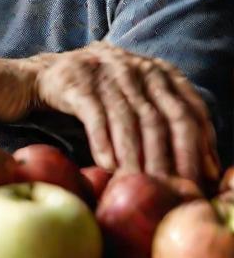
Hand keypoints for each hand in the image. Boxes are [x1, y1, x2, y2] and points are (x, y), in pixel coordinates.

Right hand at [34, 41, 219, 183]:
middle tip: (173, 189)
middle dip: (171, 157)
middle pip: (162, 117)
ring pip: (130, 121)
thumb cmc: (103, 92)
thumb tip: (209, 166)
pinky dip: (103, 143)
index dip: (201, 143)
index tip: (205, 176)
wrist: (48, 74)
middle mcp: (135, 69)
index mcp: (159, 71)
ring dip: (136, 158)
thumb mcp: (139, 94)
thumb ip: (169, 117)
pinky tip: (108, 166)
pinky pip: (95, 117)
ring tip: (140, 185)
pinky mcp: (77, 84)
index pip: (190, 107)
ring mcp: (105, 74)